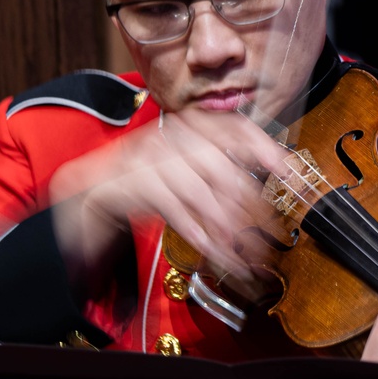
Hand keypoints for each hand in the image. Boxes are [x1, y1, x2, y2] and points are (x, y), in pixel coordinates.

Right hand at [49, 109, 289, 295]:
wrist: (86, 191)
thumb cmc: (146, 181)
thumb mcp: (187, 166)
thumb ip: (221, 166)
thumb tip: (271, 178)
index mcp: (187, 126)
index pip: (235, 128)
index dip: (266, 150)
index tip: (291, 174)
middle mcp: (170, 136)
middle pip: (222, 167)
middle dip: (249, 205)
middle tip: (268, 231)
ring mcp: (148, 158)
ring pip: (202, 193)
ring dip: (226, 229)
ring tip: (243, 252)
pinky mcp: (132, 184)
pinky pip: (176, 212)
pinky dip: (200, 236)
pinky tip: (215, 252)